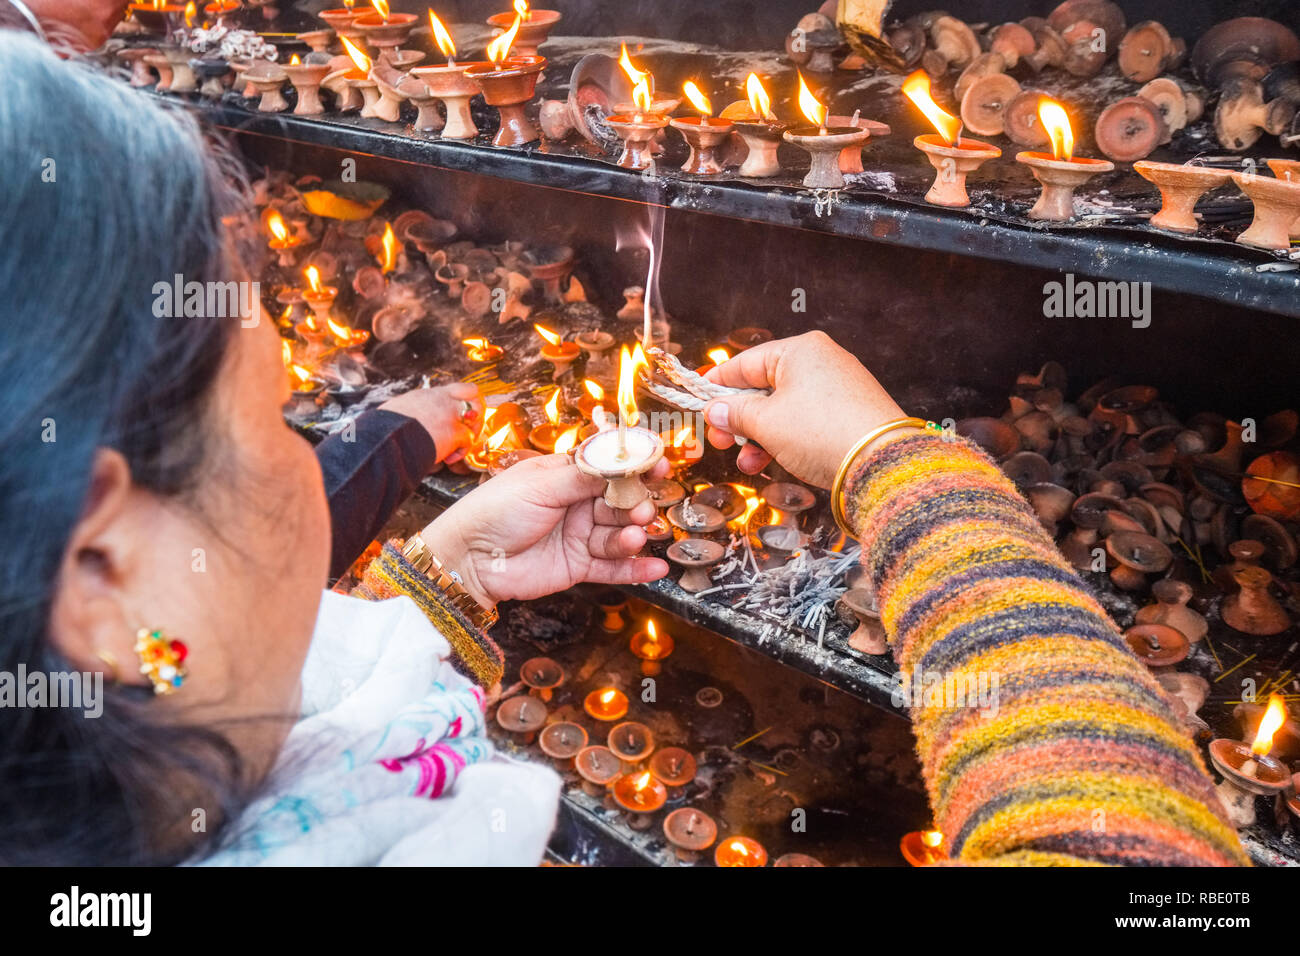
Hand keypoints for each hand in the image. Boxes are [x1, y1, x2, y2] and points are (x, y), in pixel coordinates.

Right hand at [379, 383, 482, 464]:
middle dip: (476, 411)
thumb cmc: (385, 429)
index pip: (456, 389)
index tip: (461, 413)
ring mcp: (450, 414)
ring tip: (461, 445)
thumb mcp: (399, 411)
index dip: (464, 400)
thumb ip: (412, 412)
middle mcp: (442, 400)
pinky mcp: (454, 431)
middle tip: (469, 428)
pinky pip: (469, 439)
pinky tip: (449, 459)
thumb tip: (406, 420)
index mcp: (428, 395)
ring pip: (477, 415)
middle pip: (473, 394)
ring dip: (472, 432)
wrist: (386, 437)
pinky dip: (462, 451)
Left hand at [417, 454, 670, 607]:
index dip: (634, 466)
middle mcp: (576, 504)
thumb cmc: (494, 511)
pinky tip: (654, 569)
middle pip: (618, 501)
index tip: (658, 464)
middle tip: (643, 508)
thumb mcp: (538, 485)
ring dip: (631, 535)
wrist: (469, 558)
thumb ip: (581, 477)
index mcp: (564, 475)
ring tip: (636, 535)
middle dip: (635, 504)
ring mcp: (578, 535)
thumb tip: (617, 460)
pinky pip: (612, 567)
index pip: (607, 467)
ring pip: (617, 534)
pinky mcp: (578, 566)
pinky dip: (634, 568)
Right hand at [702, 331, 906, 487]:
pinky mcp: (850, 412)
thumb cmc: (822, 433)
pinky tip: (773, 461)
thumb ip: (735, 413)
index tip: (701, 401)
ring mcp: (839, 387)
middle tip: (721, 440)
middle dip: (739, 418)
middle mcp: (822, 361)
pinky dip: (786, 438)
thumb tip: (715, 410)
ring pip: (785, 408)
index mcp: (800, 350)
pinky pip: (807, 420)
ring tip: (749, 462)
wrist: (881, 463)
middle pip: (765, 387)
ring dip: (760, 435)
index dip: (719, 385)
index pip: (746, 363)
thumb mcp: (766, 423)